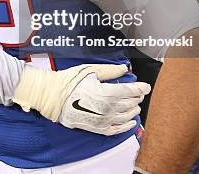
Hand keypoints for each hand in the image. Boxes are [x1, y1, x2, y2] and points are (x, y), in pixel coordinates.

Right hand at [12, 64, 150, 135]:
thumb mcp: (90, 71)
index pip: (131, 91)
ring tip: (135, 105)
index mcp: (107, 93)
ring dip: (133, 110)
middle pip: (130, 103)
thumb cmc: (68, 82)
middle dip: (136, 98)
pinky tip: (130, 122)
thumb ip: (109, 71)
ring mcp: (103, 120)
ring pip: (126, 116)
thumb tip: (123, 69)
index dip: (141, 88)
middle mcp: (107, 108)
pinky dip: (126, 126)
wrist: (52, 97)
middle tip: (138, 93)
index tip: (146, 86)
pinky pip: (117, 129)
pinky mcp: (97, 128)